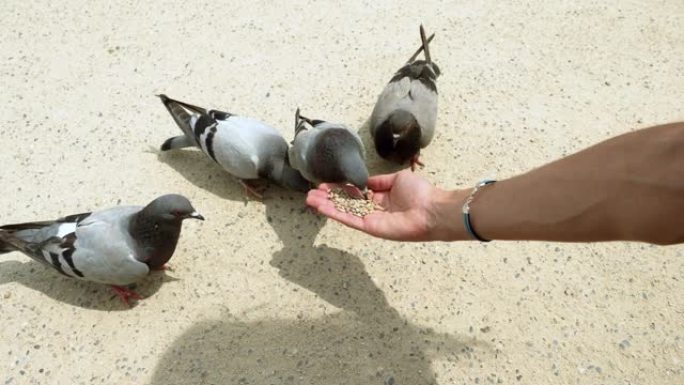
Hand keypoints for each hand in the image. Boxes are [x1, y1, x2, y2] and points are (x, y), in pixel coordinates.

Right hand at [306, 170, 468, 240]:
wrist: (431, 209)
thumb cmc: (420, 192)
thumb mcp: (397, 179)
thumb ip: (378, 181)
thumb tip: (364, 181)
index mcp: (381, 197)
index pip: (355, 193)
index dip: (340, 188)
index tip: (326, 183)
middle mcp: (373, 209)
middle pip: (345, 203)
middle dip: (329, 197)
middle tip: (312, 192)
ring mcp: (370, 219)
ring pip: (343, 211)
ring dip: (326, 206)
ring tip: (309, 199)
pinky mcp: (369, 227)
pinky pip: (348, 219)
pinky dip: (334, 213)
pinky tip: (320, 206)